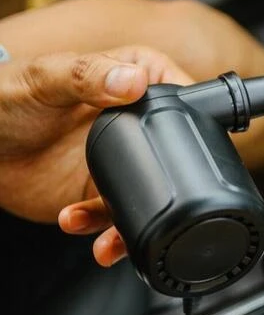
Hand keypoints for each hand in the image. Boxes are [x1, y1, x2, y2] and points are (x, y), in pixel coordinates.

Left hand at [0, 46, 192, 249]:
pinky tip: (74, 220)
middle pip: (177, 157)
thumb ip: (89, 76)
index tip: (184, 148)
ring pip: (153, 195)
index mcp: (138, 79)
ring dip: (132, 222)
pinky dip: (102, 229)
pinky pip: (118, 217)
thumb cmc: (2, 96)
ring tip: (109, 238)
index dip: (193, 123)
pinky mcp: (103, 191)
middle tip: (155, 203)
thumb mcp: (46, 79)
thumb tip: (132, 81)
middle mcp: (137, 122)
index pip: (184, 99)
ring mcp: (123, 160)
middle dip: (172, 188)